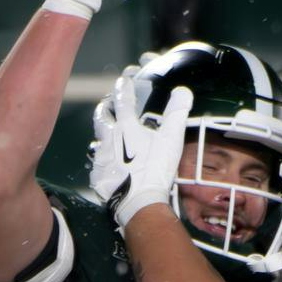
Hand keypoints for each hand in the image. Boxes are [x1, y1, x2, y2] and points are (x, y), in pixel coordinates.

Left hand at [84, 51, 165, 203]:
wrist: (139, 201)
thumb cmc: (156, 168)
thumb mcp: (171, 139)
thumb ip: (176, 113)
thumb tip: (183, 91)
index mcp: (126, 127)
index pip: (123, 100)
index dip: (124, 87)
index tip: (124, 80)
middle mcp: (109, 139)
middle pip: (101, 117)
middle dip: (104, 108)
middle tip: (107, 105)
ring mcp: (101, 158)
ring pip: (98, 141)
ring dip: (103, 136)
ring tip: (109, 138)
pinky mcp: (98, 176)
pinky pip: (98, 165)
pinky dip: (104, 162)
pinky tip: (109, 166)